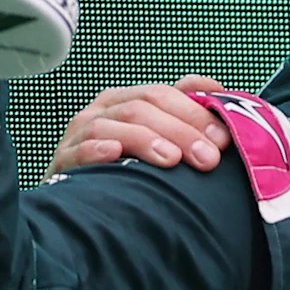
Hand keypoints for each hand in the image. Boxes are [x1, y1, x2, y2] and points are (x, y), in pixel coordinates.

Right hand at [53, 75, 230, 174]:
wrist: (92, 203)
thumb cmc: (134, 168)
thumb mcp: (162, 138)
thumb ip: (187, 110)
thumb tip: (216, 87)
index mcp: (128, 100)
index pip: (162, 94)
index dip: (195, 113)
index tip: (224, 139)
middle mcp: (104, 112)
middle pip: (142, 107)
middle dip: (180, 130)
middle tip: (208, 158)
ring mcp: (81, 134)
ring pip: (113, 125)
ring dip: (145, 140)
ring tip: (172, 159)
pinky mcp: (65, 160)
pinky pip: (79, 149)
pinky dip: (96, 149)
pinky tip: (114, 154)